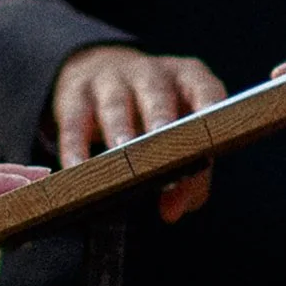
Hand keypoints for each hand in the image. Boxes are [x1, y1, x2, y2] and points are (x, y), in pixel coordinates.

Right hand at [51, 44, 225, 222]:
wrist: (101, 73)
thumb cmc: (153, 115)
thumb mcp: (179, 139)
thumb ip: (190, 176)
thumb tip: (174, 211)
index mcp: (188, 79)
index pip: (205, 88)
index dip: (209, 109)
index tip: (208, 137)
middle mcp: (152, 74)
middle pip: (157, 94)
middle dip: (159, 119)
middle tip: (161, 151)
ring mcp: (112, 79)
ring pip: (115, 104)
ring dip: (118, 131)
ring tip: (120, 161)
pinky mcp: (76, 94)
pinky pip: (75, 122)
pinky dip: (75, 147)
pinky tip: (77, 170)